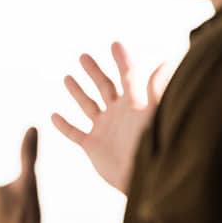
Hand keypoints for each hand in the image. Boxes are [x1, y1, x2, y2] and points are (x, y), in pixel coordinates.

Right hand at [51, 42, 171, 193]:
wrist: (144, 178)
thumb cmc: (153, 145)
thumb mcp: (154, 112)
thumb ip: (157, 88)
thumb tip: (167, 62)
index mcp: (134, 103)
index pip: (127, 76)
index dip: (121, 60)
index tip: (115, 44)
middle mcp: (118, 114)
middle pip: (103, 86)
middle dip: (93, 71)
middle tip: (83, 56)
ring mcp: (105, 129)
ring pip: (87, 105)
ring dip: (77, 92)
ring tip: (68, 77)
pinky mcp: (93, 146)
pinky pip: (75, 133)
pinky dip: (64, 125)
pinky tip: (54, 116)